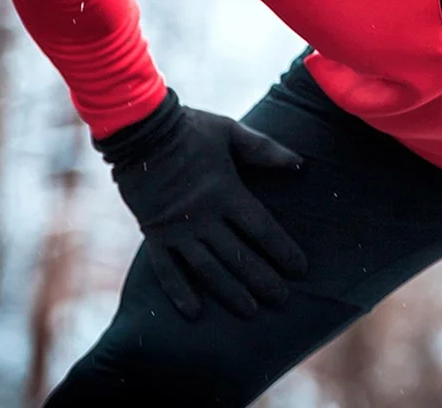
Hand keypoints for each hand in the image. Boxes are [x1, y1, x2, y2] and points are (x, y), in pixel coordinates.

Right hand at [94, 88, 307, 318]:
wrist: (140, 130)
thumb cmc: (191, 129)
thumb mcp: (231, 132)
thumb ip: (265, 150)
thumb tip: (301, 164)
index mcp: (226, 192)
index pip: (262, 229)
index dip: (282, 250)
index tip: (300, 268)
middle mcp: (204, 216)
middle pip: (239, 256)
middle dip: (262, 279)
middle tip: (281, 299)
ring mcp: (177, 228)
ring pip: (208, 269)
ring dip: (230, 292)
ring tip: (250, 311)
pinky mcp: (154, 233)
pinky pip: (167, 270)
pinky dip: (180, 292)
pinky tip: (194, 312)